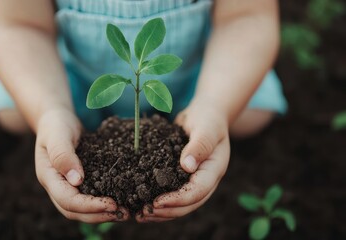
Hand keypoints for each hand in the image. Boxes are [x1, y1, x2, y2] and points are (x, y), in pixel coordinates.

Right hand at [35, 109, 128, 222]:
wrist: (56, 119)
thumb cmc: (56, 124)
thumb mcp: (58, 134)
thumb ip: (63, 155)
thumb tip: (77, 180)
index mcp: (48, 177)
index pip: (67, 200)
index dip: (89, 205)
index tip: (112, 204)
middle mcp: (56, 186)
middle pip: (74, 211)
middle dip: (98, 215)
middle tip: (123, 213)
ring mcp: (67, 186)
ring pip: (82, 210)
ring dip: (102, 214)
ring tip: (125, 212)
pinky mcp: (79, 182)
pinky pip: (89, 198)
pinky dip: (103, 203)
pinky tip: (121, 201)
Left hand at [136, 99, 229, 221]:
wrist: (206, 114)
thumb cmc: (208, 118)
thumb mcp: (206, 127)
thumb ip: (199, 145)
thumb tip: (187, 166)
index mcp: (214, 169)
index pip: (198, 191)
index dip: (178, 199)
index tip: (157, 202)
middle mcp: (206, 179)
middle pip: (189, 203)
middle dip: (167, 211)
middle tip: (144, 213)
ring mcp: (195, 179)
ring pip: (181, 203)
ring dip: (162, 211)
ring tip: (141, 215)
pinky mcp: (183, 177)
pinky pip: (173, 192)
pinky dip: (159, 200)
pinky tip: (142, 203)